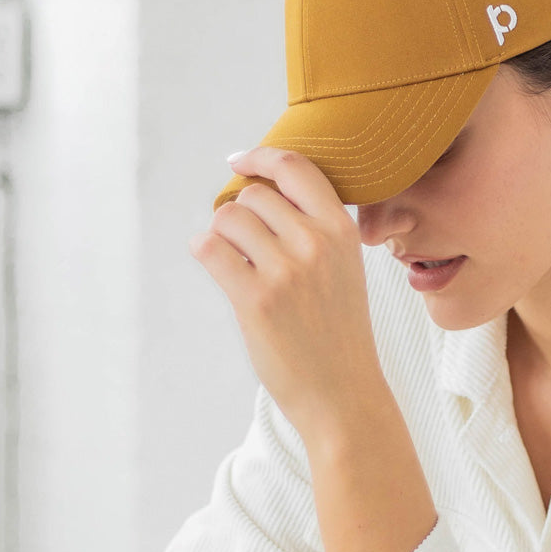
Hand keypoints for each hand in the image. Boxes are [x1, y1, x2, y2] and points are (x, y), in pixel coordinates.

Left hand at [190, 147, 385, 441]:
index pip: (296, 168)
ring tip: (235, 262)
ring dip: (222, 235)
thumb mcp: (345, 270)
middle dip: (241, 214)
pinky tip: (218, 267)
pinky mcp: (256, 299)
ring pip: (227, 217)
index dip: (260, 157)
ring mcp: (286, 270)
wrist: (344, 394)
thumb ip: (315, 229)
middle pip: (253, 194)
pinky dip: (205, 251)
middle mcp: (316, 243)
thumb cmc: (338, 333)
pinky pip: (210, 248)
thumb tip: (259, 191)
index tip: (239, 160)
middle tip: (246, 245)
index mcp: (342, 232)